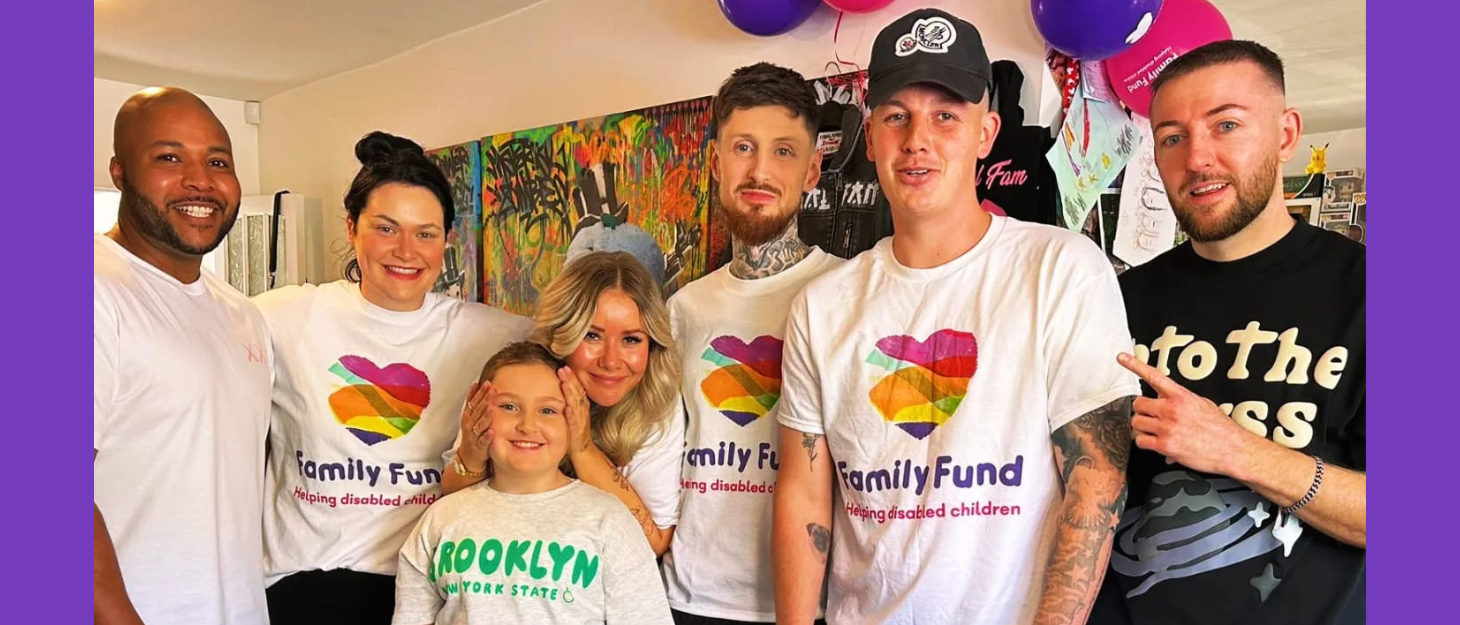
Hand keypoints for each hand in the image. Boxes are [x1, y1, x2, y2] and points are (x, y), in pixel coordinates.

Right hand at [455, 381, 494, 472]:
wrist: (468, 456)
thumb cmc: (472, 433)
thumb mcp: (470, 416)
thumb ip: (473, 401)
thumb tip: (476, 384)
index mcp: (468, 416)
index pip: (473, 401)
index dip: (480, 392)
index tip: (487, 383)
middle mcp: (469, 424)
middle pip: (477, 410)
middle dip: (484, 399)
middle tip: (491, 390)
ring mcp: (474, 435)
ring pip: (479, 424)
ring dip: (485, 416)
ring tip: (491, 408)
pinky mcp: (479, 447)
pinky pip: (483, 441)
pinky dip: (487, 437)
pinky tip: (492, 432)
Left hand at [557, 366, 593, 457]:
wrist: (583, 449)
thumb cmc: (576, 429)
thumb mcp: (574, 411)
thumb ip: (570, 399)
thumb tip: (562, 385)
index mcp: (582, 405)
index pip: (578, 388)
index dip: (572, 377)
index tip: (565, 366)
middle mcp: (582, 410)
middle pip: (577, 392)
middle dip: (570, 380)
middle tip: (563, 369)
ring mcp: (581, 420)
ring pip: (576, 405)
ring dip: (570, 394)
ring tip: (564, 384)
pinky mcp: (577, 431)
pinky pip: (574, 422)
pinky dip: (571, 415)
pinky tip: (566, 409)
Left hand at [1118, 353, 1256, 475]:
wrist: (1232, 449)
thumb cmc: (1220, 429)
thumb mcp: (1203, 404)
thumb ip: (1182, 399)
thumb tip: (1169, 399)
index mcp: (1181, 396)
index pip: (1153, 376)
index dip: (1135, 365)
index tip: (1121, 357)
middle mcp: (1171, 409)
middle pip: (1138, 404)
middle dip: (1143, 411)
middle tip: (1152, 417)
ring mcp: (1167, 427)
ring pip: (1136, 422)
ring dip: (1143, 427)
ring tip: (1156, 431)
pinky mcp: (1165, 445)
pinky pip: (1141, 441)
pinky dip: (1146, 443)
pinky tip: (1156, 443)